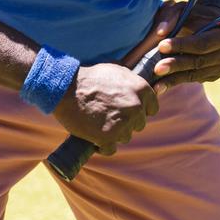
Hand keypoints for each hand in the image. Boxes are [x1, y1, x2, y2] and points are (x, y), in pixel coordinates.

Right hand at [50, 1, 183, 153]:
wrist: (67, 89)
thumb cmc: (90, 78)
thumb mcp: (117, 70)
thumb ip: (133, 80)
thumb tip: (145, 85)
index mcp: (141, 89)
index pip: (152, 108)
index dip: (141, 110)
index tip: (129, 111)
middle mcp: (136, 107)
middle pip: (139, 124)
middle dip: (126, 122)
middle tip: (109, 116)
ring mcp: (123, 124)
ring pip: (125, 137)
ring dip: (114, 134)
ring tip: (99, 123)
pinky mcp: (108, 137)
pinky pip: (111, 149)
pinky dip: (103, 145)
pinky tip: (95, 137)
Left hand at [147, 3, 219, 86]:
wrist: (219, 26)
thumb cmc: (200, 15)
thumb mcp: (188, 9)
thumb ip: (172, 16)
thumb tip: (160, 33)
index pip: (203, 43)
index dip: (182, 45)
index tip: (161, 46)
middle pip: (199, 61)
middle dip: (176, 65)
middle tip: (157, 69)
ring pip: (196, 74)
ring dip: (174, 79)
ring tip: (156, 85)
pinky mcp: (215, 76)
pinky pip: (195, 79)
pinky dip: (177, 81)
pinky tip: (162, 86)